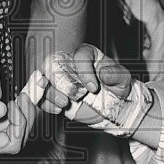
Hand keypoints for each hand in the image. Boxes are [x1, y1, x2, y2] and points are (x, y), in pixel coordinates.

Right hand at [37, 45, 151, 137]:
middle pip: (54, 63)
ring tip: (65, 104)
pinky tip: (58, 109)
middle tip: (75, 95)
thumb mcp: (122, 80)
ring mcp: (61, 78)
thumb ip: (115, 74)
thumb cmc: (117, 87)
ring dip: (51, 92)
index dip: (84, 71)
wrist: (112, 105)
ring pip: (44, 78)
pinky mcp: (55, 93)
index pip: (80, 55)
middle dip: (61, 80)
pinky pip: (42, 94)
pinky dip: (46, 102)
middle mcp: (70, 63)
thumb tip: (103, 73)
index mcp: (87, 55)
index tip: (93, 88)